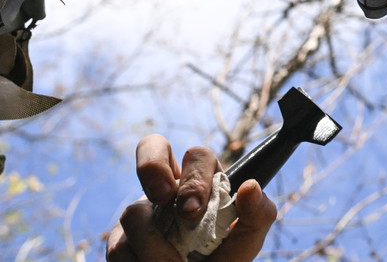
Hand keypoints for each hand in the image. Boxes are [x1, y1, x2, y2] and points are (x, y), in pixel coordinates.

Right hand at [106, 135, 275, 261]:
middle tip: (166, 205)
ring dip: (153, 247)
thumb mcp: (247, 238)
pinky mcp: (120, 240)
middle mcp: (170, 188)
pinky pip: (118, 248)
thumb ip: (259, 214)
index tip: (192, 210)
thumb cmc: (225, 256)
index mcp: (204, 182)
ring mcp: (142, 212)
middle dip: (154, 172)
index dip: (193, 176)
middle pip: (152, 146)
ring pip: (132, 212)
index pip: (197, 156)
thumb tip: (251, 187)